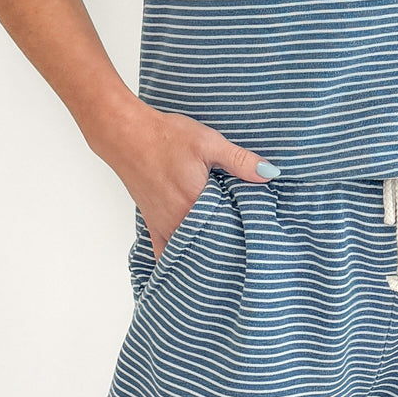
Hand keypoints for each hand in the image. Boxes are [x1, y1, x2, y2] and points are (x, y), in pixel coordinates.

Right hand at [99, 100, 280, 260]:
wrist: (126, 134)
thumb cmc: (165, 137)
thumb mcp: (209, 143)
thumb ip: (240, 161)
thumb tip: (270, 173)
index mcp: (195, 206)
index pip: (228, 232)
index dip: (245, 233)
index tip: (260, 234)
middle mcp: (177, 222)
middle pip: (209, 245)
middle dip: (228, 246)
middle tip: (246, 244)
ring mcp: (163, 225)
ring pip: (189, 250)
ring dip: (205, 252)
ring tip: (225, 252)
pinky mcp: (151, 222)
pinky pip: (164, 251)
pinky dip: (177, 258)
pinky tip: (190, 263)